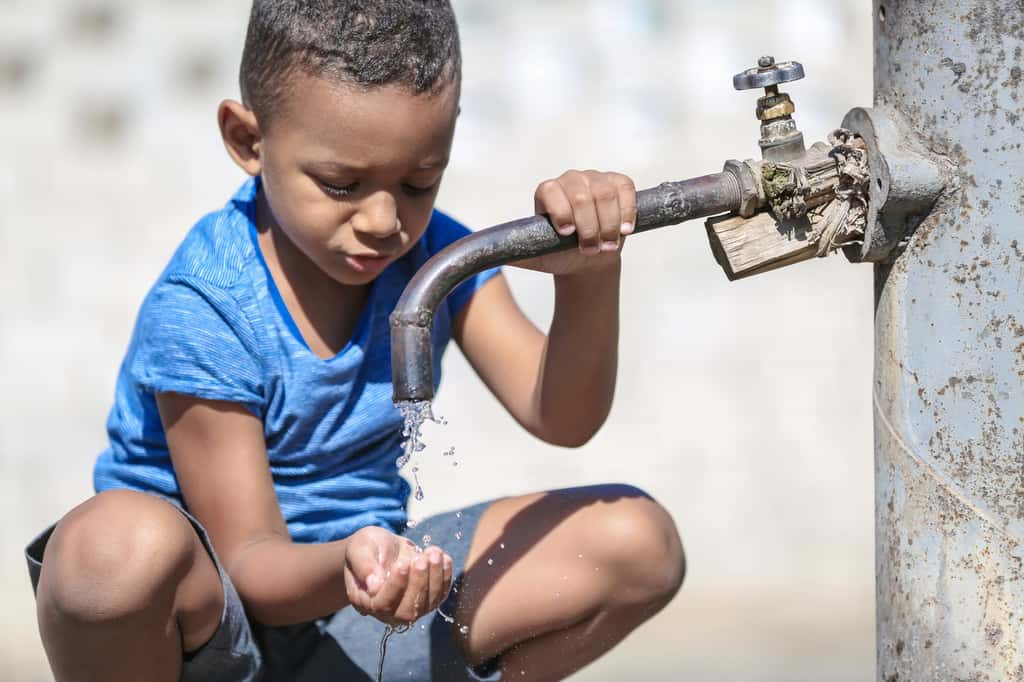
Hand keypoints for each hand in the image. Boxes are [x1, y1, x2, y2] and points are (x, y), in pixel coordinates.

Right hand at [343, 526, 453, 625]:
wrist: (380, 547)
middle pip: (407, 611)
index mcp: (365, 601)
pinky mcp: (424, 599)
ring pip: (426, 605)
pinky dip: (445, 578)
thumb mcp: (360, 549)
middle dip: (418, 584)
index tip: (403, 564)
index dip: (395, 586)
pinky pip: (439, 596)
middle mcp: (386, 612)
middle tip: (421, 559)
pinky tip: (444, 558)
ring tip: (434, 553)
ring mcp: (407, 607)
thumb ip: (364, 566)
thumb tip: (374, 586)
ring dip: (435, 579)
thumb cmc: (366, 547)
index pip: (382, 604)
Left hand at [517, 169, 636, 274]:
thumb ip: (516, 253)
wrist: (588, 258)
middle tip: (590, 250)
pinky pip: (625, 189)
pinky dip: (627, 211)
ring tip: (607, 246)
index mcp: (547, 192)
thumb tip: (491, 255)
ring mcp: (595, 178)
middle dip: (589, 227)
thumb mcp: (536, 256)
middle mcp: (570, 180)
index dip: (560, 211)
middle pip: (581, 195)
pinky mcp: (618, 183)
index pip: (551, 191)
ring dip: (608, 225)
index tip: (566, 234)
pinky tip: (625, 230)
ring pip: (605, 194)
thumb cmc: (560, 254)